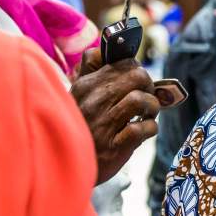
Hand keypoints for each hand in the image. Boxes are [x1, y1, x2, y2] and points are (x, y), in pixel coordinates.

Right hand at [71, 49, 159, 183]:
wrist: (63, 165)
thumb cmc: (78, 126)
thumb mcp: (76, 95)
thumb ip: (88, 70)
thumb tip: (103, 50)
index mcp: (85, 86)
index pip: (121, 62)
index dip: (136, 69)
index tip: (136, 81)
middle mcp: (94, 102)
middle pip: (136, 76)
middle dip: (149, 86)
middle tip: (146, 97)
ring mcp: (103, 124)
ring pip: (140, 100)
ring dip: (152, 107)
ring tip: (147, 114)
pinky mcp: (114, 146)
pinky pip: (143, 129)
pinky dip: (150, 128)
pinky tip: (144, 131)